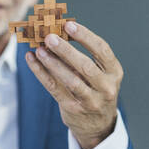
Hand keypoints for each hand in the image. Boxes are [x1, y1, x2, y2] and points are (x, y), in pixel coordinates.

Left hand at [25, 21, 123, 148]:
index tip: (68, 25)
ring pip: (70, 80)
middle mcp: (107, 87)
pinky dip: (41, 73)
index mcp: (115, 72)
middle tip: (50, 37)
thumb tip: (60, 34)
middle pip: (85, 66)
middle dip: (66, 50)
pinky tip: (33, 61)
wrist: (99, 123)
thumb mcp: (101, 73)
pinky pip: (55, 89)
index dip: (85, 36)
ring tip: (39, 49)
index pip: (102, 50)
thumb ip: (86, 56)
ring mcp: (91, 101)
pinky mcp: (74, 110)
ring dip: (52, 63)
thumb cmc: (98, 89)